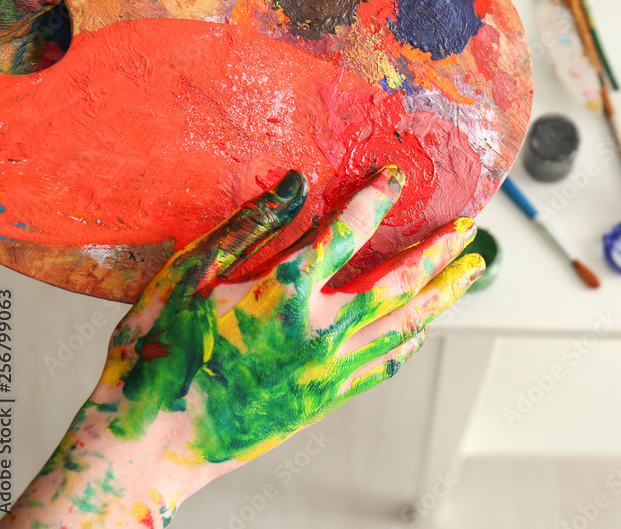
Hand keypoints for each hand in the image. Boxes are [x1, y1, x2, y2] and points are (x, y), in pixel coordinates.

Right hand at [0, 167, 483, 527]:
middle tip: (469, 227)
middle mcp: (319, 331)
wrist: (149, 445)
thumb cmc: (156, 358)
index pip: (347, 232)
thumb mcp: (185, 277)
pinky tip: (421, 330)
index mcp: (283, 293)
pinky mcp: (325, 399)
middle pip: (398, 281)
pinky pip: (383, 367)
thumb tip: (295, 184)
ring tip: (471, 272)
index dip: (376, 198)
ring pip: (404, 324)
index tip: (395, 176)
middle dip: (438, 250)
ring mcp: (328, 369)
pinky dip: (408, 343)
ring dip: (442, 294)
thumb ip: (245, 228)